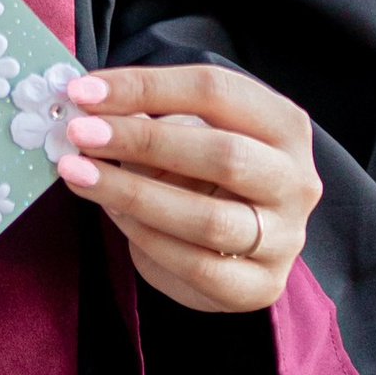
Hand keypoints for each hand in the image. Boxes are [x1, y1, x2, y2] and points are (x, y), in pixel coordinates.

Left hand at [54, 60, 320, 313]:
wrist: (238, 241)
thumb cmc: (205, 171)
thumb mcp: (187, 131)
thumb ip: (148, 115)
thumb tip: (85, 104)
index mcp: (284, 126)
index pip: (216, 91)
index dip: (146, 87)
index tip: (83, 92)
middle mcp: (297, 181)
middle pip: (223, 155)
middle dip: (142, 141)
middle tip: (80, 134)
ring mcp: (286, 238)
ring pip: (208, 220)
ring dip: (133, 195)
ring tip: (79, 176)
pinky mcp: (261, 286)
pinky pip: (197, 267)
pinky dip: (147, 240)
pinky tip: (113, 216)